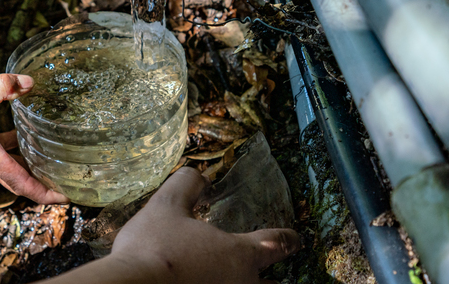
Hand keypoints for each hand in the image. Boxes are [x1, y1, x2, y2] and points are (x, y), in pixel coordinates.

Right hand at [0, 73, 68, 204]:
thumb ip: (5, 85)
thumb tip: (29, 82)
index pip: (23, 184)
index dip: (45, 193)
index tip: (66, 197)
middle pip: (21, 184)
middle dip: (45, 189)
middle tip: (68, 187)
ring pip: (14, 172)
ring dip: (33, 172)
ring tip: (55, 167)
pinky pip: (6, 157)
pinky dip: (20, 154)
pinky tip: (31, 138)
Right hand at [110, 167, 300, 283]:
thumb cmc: (153, 248)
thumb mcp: (166, 205)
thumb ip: (186, 186)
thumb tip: (198, 176)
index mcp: (238, 254)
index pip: (275, 243)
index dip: (288, 238)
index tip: (294, 238)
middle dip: (272, 280)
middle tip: (275, 278)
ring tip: (238, 281)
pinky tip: (203, 283)